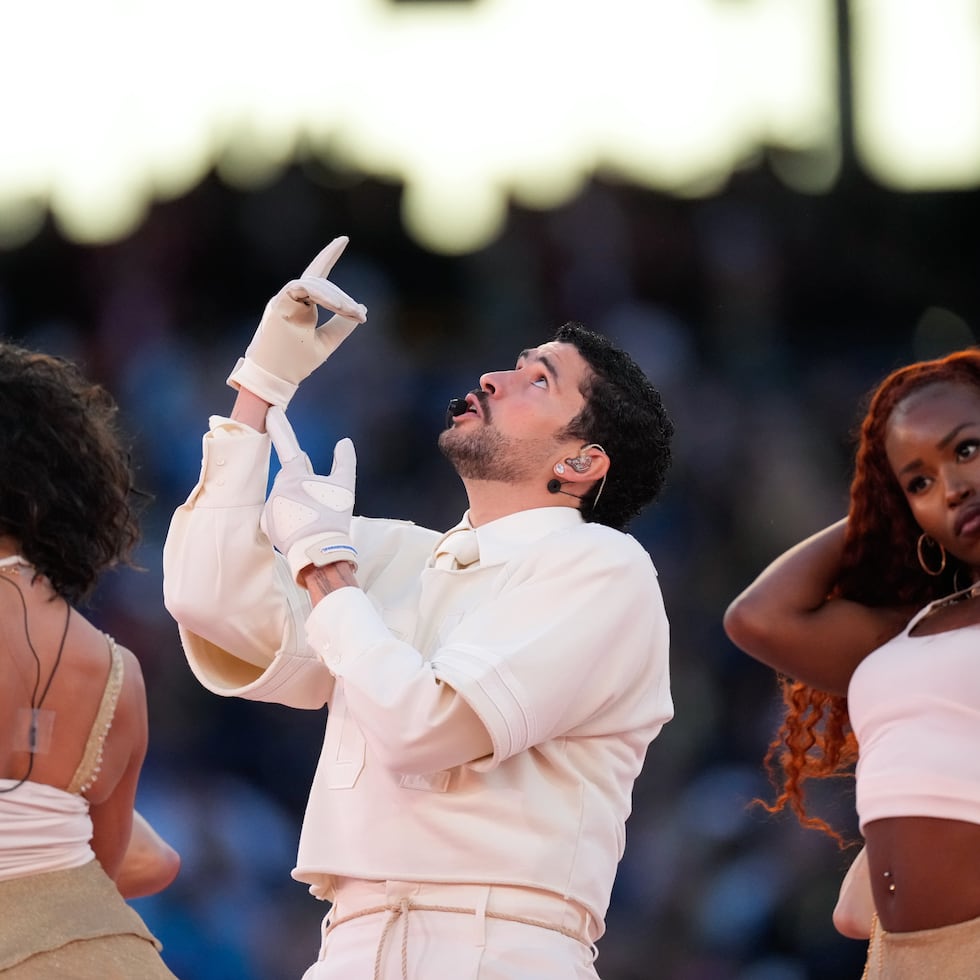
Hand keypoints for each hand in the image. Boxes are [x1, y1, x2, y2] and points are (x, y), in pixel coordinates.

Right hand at [227, 236, 367, 407]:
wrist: (276, 379)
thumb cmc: (296, 363)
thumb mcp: (327, 341)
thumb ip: (342, 325)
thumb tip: (361, 309)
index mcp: (298, 303)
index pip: (315, 274)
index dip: (328, 255)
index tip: (343, 239)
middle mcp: (289, 298)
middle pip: (320, 282)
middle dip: (342, 297)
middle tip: (359, 315)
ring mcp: (282, 300)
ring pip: (313, 283)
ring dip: (336, 297)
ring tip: (351, 313)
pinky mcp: (278, 305)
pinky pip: (301, 288)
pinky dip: (322, 295)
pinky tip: (339, 306)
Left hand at [260, 438, 357, 583]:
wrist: (319, 552)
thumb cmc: (333, 517)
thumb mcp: (345, 487)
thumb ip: (345, 461)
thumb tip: (344, 442)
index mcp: (295, 475)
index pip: (287, 444)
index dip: (279, 426)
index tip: (270, 411)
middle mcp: (278, 487)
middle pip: (290, 479)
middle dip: (302, 487)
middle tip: (319, 505)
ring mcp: (270, 506)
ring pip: (284, 498)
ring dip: (296, 505)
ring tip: (312, 520)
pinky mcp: (266, 523)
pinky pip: (277, 516)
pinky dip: (288, 520)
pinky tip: (300, 529)